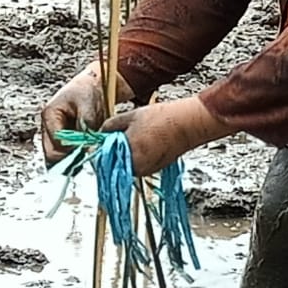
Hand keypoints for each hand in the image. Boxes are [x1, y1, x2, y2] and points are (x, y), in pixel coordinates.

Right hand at [39, 64, 134, 166]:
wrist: (90, 87)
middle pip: (51, 155)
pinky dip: (75, 159)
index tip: (89, 150)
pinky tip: (86, 155)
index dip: (73, 150)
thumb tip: (88, 146)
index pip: (55, 142)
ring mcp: (52, 137)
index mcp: (49, 115)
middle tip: (89, 155)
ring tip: (88, 154)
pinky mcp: (60, 143)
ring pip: (56, 159)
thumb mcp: (89, 104)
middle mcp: (47, 128)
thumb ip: (86, 125)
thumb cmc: (88, 92)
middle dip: (71, 159)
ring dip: (72, 160)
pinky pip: (64, 157)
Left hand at [101, 96, 231, 176]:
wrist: (187, 124)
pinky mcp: (156, 169)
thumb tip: (100, 132)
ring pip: (128, 164)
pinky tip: (145, 140)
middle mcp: (137, 169)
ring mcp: (148, 171)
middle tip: (121, 133)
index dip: (102, 148)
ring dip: (127, 153)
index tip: (103, 139)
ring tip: (136, 134)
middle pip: (116, 163)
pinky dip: (139, 155)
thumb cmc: (159, 118)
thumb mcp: (129, 117)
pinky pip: (140, 164)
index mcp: (128, 156)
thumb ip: (110, 125)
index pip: (105, 160)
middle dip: (115, 150)